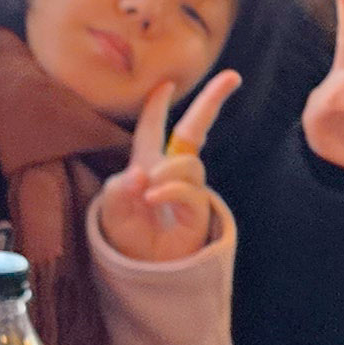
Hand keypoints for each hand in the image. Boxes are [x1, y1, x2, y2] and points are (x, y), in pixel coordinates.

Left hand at [92, 71, 239, 261]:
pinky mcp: (197, 210)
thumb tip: (142, 173)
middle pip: (194, 130)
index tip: (165, 84)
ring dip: (168, 171)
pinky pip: (188, 190)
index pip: (153, 129)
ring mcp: (187, 189)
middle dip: (212, 101)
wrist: (141, 268)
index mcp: (147, 164)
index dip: (157, 106)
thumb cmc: (125, 235)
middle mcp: (171, 172)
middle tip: (233, 77)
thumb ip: (119, 187)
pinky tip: (153, 198)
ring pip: (189, 163)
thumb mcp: (110, 209)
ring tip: (149, 193)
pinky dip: (169, 190)